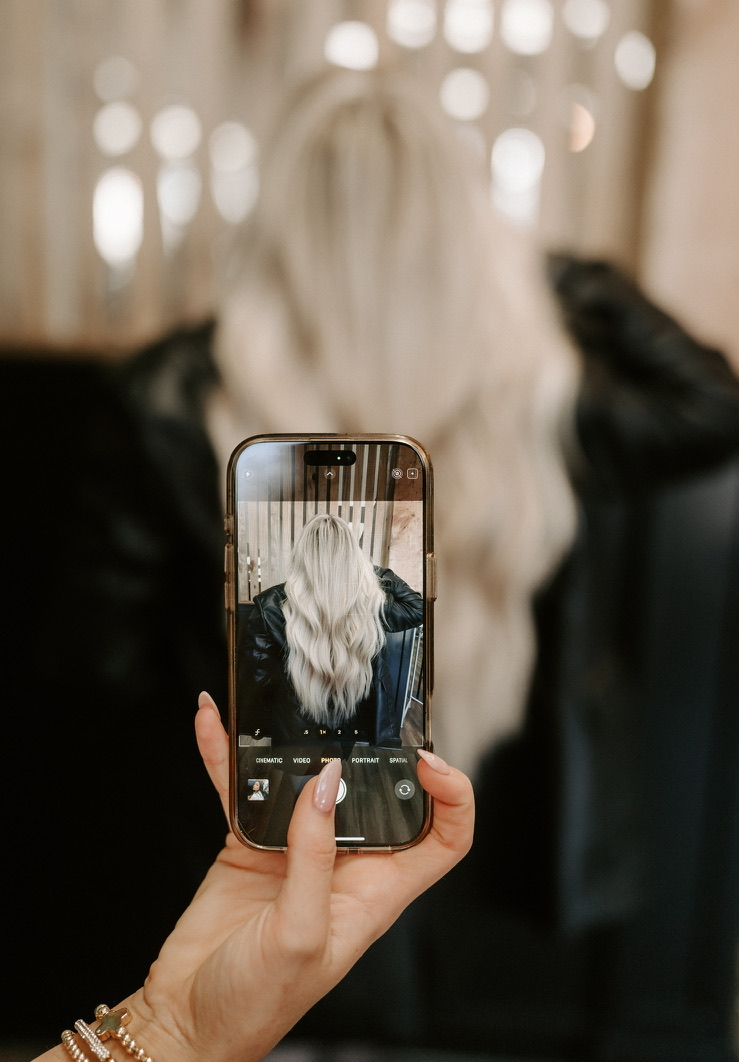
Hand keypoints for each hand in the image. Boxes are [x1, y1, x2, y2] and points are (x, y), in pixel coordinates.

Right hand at [53, 694, 472, 1061]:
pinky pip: (245, 789)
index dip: (452, 796)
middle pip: (378, 794)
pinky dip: (228, 758)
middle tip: (361, 712)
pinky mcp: (251, 843)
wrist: (188, 1020)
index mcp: (377, 893)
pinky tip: (213, 726)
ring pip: (307, 780)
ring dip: (293, 744)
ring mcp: (297, 849)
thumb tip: (322, 782)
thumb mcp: (299, 934)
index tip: (428, 761)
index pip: (443, 838)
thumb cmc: (257, 1003)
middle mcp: (344, 864)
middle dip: (374, 750)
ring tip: (286, 706)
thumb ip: (314, 856)